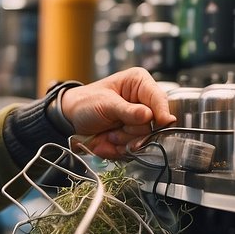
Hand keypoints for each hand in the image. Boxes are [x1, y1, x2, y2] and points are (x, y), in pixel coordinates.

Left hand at [59, 67, 175, 159]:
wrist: (71, 118)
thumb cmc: (86, 102)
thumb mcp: (105, 103)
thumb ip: (127, 111)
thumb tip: (149, 116)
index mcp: (139, 84)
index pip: (159, 99)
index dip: (162, 113)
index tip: (162, 122)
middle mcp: (143, 102)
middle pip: (153, 124)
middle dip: (132, 130)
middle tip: (114, 128)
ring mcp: (138, 121)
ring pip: (144, 139)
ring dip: (123, 140)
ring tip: (108, 133)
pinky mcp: (132, 137)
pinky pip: (133, 149)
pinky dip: (118, 149)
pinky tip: (107, 140)